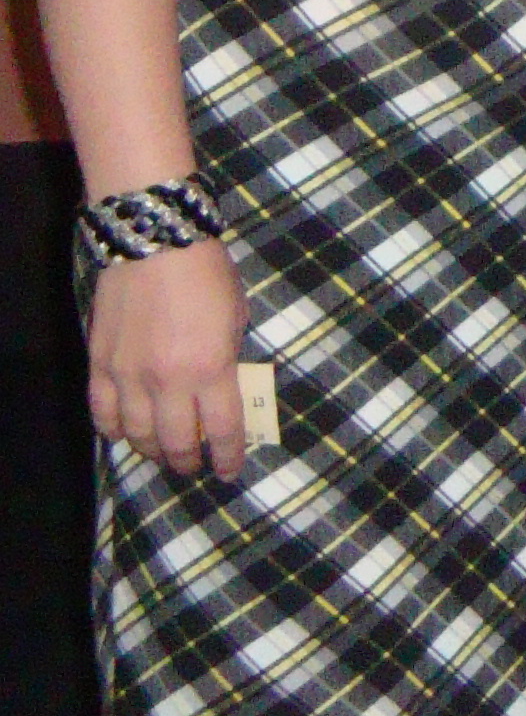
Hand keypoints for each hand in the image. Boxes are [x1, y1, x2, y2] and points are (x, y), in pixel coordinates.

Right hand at [87, 241, 249, 480]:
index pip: (222, 430)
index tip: (228, 472)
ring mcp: (128, 376)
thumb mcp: (236, 317)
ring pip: (136, 434)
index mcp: (211, 370)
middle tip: (193, 467)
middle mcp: (168, 382)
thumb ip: (227, 358)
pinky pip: (102, 413)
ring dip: (151, 450)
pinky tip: (123, 433)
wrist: (155, 243)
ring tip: (162, 453)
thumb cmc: (207, 274)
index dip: (227, 457)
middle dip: (187, 461)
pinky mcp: (100, 365)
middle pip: (176, 442)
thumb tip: (218, 389)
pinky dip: (113, 430)